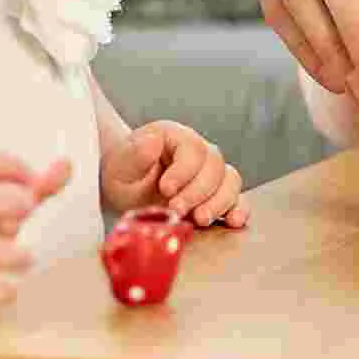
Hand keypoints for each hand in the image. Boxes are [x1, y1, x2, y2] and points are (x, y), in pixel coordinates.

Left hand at [100, 121, 248, 227]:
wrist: (126, 189)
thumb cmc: (124, 174)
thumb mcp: (121, 165)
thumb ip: (135, 153)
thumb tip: (152, 141)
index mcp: (177, 137)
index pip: (193, 149)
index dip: (183, 171)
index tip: (165, 189)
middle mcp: (200, 152)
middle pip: (215, 166)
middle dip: (197, 191)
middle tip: (176, 209)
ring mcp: (211, 174)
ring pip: (230, 181)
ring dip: (218, 203)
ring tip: (199, 219)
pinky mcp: (215, 196)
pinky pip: (236, 199)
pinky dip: (238, 209)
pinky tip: (233, 221)